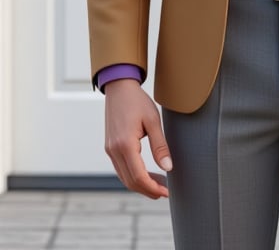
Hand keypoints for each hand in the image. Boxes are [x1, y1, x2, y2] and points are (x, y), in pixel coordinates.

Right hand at [104, 79, 171, 198]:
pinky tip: (147, 173)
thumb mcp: (153, 120)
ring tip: (159, 184)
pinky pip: (121, 168)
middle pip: (130, 181)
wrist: (119, 87)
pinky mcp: (110, 147)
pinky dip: (133, 175)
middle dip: (148, 190)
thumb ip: (160, 146)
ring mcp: (110, 149)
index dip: (153, 188)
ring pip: (124, 177)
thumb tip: (168, 168)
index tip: (166, 192)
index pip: (138, 176)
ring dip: (141, 184)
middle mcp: (114, 150)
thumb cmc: (137, 101)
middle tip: (165, 192)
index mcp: (125, 144)